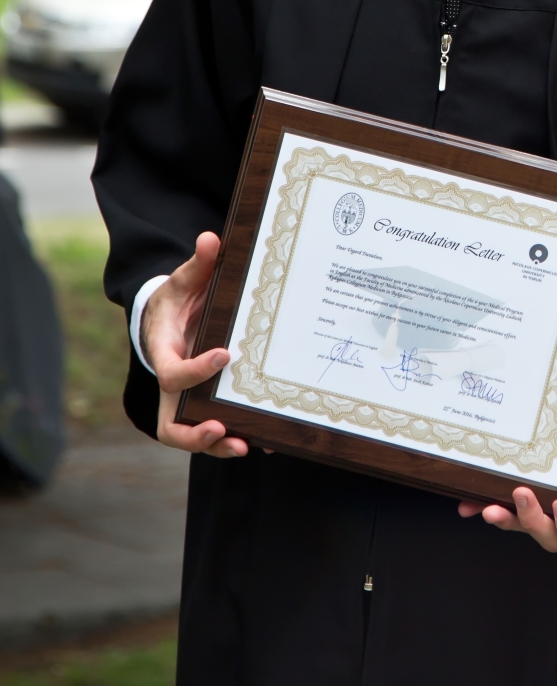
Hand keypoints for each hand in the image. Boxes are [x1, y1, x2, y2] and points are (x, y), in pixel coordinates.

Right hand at [141, 231, 247, 458]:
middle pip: (169, 424)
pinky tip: (264, 439)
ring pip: (190, 435)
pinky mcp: (203, 404)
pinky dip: (235, 439)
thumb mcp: (185, 280)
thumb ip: (199, 265)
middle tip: (221, 428)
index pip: (171, 372)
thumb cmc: (179, 299)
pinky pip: (215, 430)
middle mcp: (171, 385)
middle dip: (193, 433)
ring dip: (217, 446)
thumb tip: (212, 239)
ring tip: (246, 445)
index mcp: (164, 352)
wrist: (172, 318)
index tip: (224, 355)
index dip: (195, 369)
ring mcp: (186, 400)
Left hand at [457, 378, 556, 563]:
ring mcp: (556, 496)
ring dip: (508, 521)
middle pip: (554, 539)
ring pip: (529, 525)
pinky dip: (491, 502)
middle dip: (534, 523)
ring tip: (488, 507)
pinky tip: (472, 499)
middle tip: (521, 494)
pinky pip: (513, 502)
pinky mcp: (537, 481)